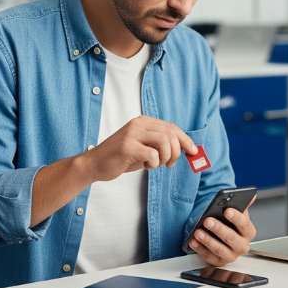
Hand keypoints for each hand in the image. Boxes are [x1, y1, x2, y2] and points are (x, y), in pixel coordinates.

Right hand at [82, 116, 196, 181]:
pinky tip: (146, 166)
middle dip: (177, 152)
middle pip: (170, 133)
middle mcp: (138, 124)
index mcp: (143, 122)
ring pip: (164, 141)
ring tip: (157, 165)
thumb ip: (162, 146)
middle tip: (170, 164)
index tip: (193, 152)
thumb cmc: (121, 158)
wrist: (94, 165)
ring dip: (166, 157)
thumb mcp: (144, 149)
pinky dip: (154, 163)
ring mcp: (132, 134)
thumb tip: (186, 150)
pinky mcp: (127, 146)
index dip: (185, 140)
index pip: (172, 127)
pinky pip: (153, 154)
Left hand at [189, 205, 256, 266]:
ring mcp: (231, 255)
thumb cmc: (228, 224)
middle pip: (232, 238)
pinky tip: (193, 241)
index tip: (227, 210)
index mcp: (248, 232)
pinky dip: (200, 249)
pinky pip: (209, 257)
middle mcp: (242, 246)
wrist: (221, 237)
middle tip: (207, 220)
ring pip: (220, 249)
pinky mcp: (219, 262)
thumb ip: (242, 205)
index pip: (244, 225)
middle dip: (219, 229)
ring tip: (197, 231)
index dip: (236, 218)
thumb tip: (252, 196)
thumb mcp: (236, 214)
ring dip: (208, 240)